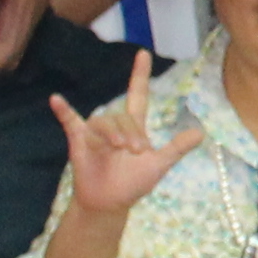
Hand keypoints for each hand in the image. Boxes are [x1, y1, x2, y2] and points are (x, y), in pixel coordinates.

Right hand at [49, 82, 208, 215]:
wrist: (110, 204)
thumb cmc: (133, 183)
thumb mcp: (159, 164)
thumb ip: (177, 147)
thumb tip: (201, 132)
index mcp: (134, 127)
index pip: (138, 94)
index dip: (140, 75)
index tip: (143, 53)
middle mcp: (114, 126)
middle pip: (123, 117)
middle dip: (131, 132)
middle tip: (137, 151)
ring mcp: (95, 132)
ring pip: (103, 121)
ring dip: (112, 133)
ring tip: (119, 149)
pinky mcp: (79, 141)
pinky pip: (69, 121)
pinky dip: (63, 110)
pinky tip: (56, 100)